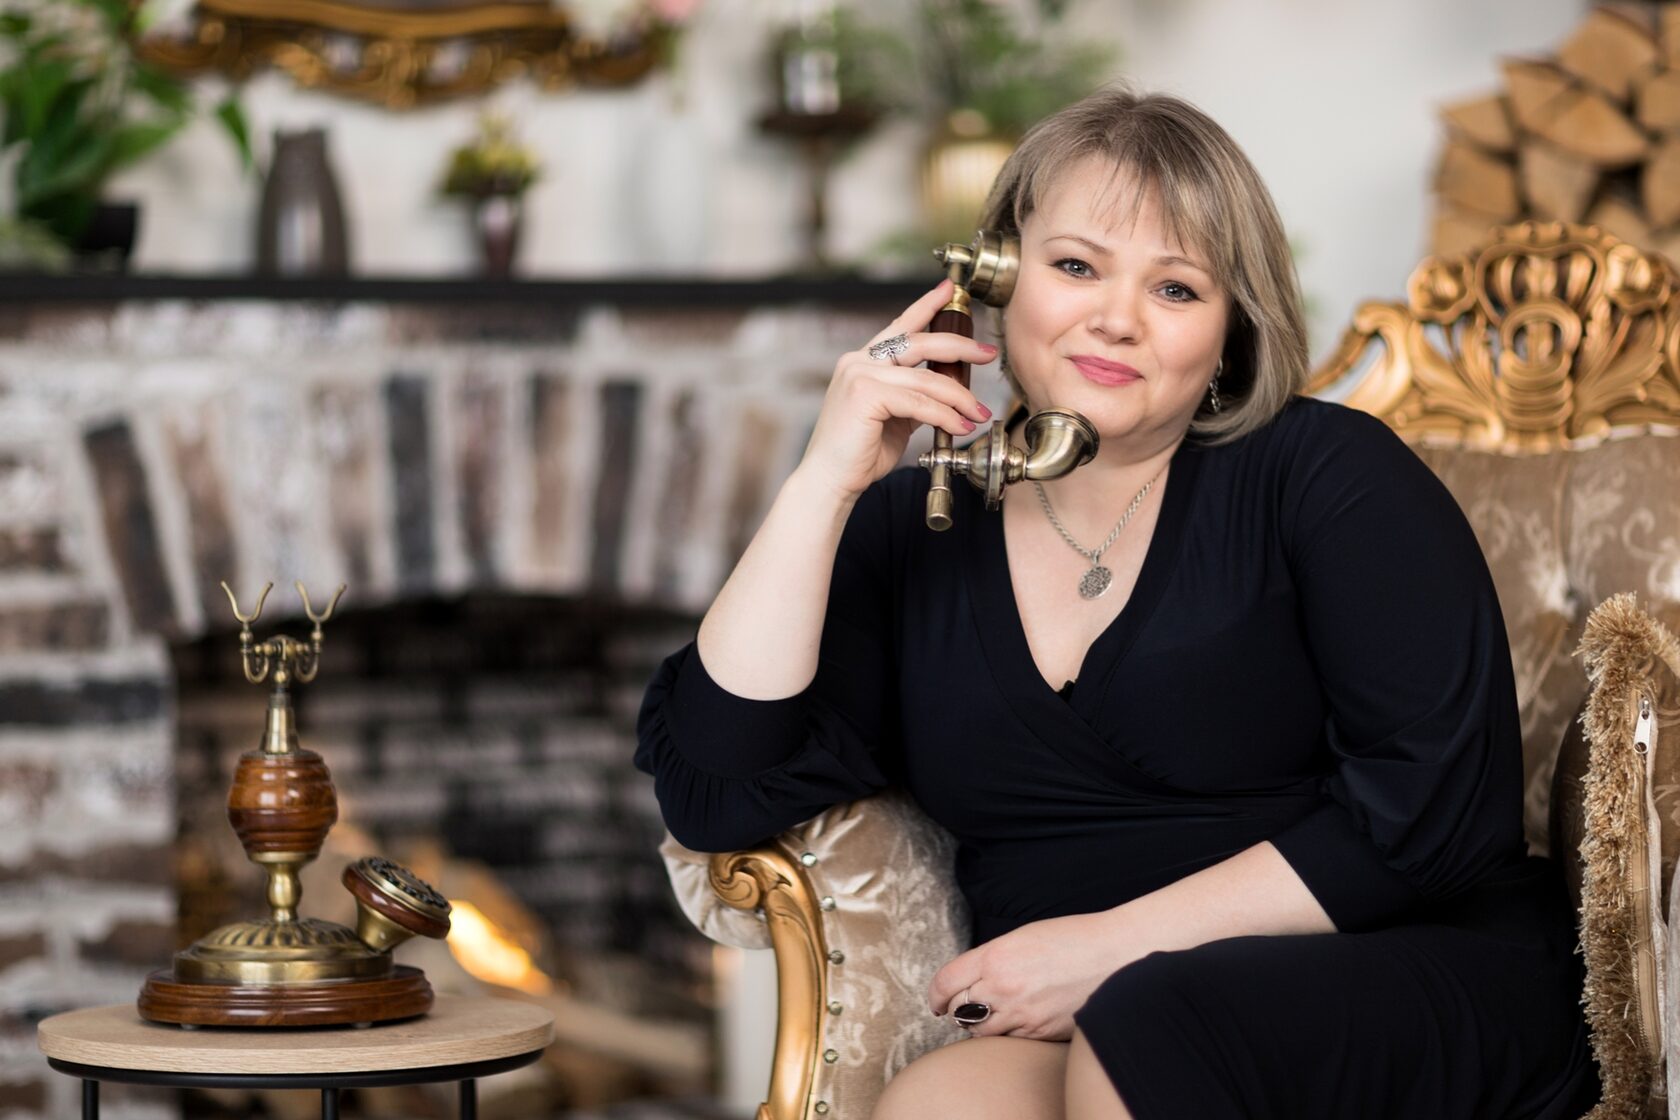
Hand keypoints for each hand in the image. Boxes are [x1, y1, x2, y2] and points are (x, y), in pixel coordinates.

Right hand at [792, 279, 997, 502]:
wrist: (830, 481)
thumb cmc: (858, 454)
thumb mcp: (892, 418)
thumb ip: (912, 398)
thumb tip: (942, 393)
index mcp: (862, 362)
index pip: (900, 327)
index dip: (927, 305)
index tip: (949, 290)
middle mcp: (858, 362)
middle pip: (919, 342)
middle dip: (959, 345)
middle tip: (986, 352)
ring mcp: (859, 375)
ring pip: (925, 379)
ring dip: (959, 397)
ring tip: (978, 412)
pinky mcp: (865, 395)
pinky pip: (919, 402)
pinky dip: (944, 415)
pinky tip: (959, 426)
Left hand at [927, 910, 1147, 1041]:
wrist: (1115, 954)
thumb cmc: (1071, 938)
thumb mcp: (1022, 937)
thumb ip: (992, 959)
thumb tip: (971, 980)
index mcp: (995, 957)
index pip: (945, 983)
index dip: (935, 994)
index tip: (936, 1000)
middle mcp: (1003, 987)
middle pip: (958, 1009)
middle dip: (956, 1009)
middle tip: (959, 1007)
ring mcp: (1022, 1014)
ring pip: (980, 1031)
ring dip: (978, 1024)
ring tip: (989, 1013)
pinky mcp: (1040, 1033)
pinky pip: (1009, 1039)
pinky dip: (1006, 1033)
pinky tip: (1017, 1020)